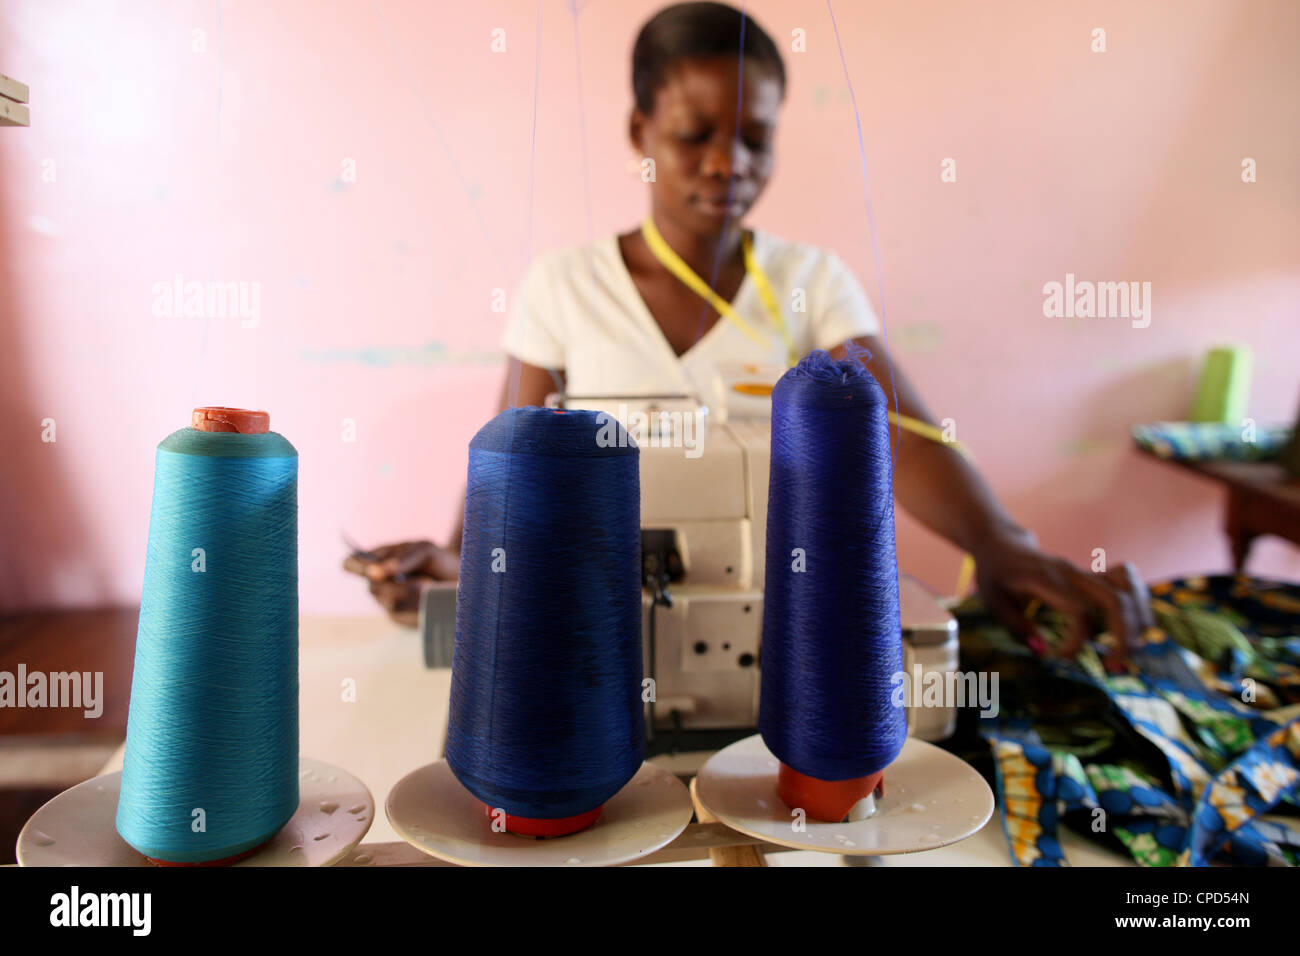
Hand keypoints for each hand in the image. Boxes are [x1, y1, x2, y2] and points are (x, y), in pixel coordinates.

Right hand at [342, 540, 459, 627]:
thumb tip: (378, 571)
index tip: (375, 569)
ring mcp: (388, 602)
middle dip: (399, 585)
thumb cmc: (438, 560)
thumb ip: (402, 558)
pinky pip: (405, 617)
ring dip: (413, 596)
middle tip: (425, 581)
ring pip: (390, 604)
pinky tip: (432, 601)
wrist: (462, 578)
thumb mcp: (424, 550)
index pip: (351, 563)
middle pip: (373, 587)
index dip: (357, 567)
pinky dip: (420, 608)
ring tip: (432, 588)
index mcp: (377, 560)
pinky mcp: (402, 618)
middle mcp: (378, 583)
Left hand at [972, 528, 1153, 666]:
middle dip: (1123, 636)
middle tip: (1114, 668)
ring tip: (1130, 651)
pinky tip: (1135, 627)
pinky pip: (1127, 582)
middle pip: (1114, 599)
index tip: (1057, 657)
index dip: (1076, 641)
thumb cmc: (995, 574)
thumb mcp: (991, 599)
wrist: (1001, 544)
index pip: (1079, 611)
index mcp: (1045, 579)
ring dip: (1138, 622)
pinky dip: (1139, 604)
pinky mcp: (1091, 575)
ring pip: (1127, 589)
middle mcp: (1071, 572)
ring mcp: (1084, 571)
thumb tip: (1043, 651)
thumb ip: (1016, 626)